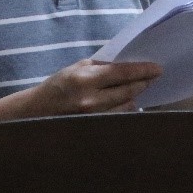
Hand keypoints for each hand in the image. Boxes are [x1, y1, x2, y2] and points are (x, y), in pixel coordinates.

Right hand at [28, 58, 161, 115]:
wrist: (36, 112)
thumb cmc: (57, 85)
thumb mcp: (77, 68)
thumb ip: (101, 66)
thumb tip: (125, 64)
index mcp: (85, 79)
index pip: (122, 73)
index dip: (142, 70)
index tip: (157, 68)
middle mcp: (90, 100)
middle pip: (128, 91)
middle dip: (143, 83)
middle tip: (154, 77)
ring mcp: (92, 117)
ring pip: (125, 107)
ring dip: (135, 96)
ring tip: (142, 88)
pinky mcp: (92, 128)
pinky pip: (116, 117)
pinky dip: (124, 109)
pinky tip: (128, 103)